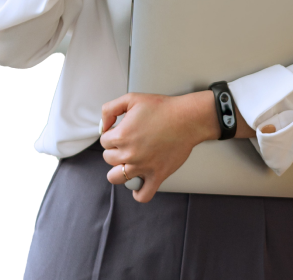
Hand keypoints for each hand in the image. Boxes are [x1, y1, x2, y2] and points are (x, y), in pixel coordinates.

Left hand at [100, 92, 214, 202]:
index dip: (113, 134)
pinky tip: (139, 183)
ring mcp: (142, 167)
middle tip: (130, 142)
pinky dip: (138, 192)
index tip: (123, 131)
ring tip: (129, 162)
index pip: (104, 141)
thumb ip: (110, 109)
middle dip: (116, 150)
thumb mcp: (132, 98)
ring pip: (116, 177)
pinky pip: (142, 194)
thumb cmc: (164, 108)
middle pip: (109, 158)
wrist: (189, 118)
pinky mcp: (157, 175)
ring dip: (119, 170)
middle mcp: (129, 153)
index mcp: (121, 136)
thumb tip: (103, 125)